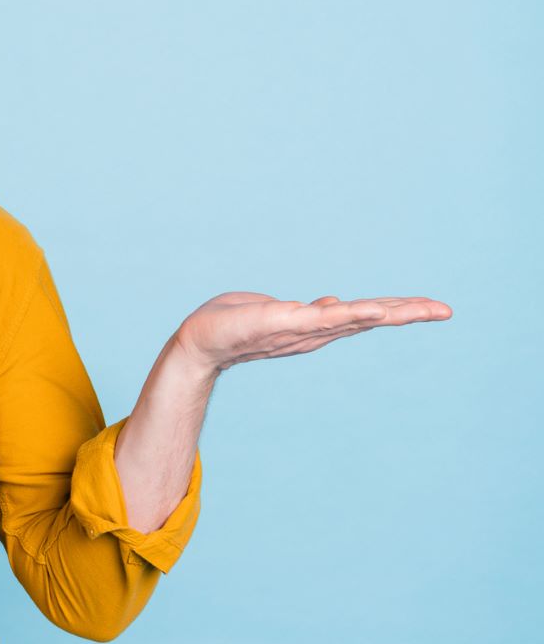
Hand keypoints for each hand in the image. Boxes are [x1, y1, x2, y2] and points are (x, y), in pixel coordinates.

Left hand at [173, 293, 452, 372]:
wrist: (198, 342)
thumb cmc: (234, 324)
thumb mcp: (277, 312)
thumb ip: (308, 311)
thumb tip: (335, 302)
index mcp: (318, 325)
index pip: (365, 315)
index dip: (399, 310)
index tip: (434, 307)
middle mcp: (316, 331)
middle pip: (370, 318)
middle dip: (409, 313)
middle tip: (446, 310)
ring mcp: (302, 329)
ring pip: (354, 318)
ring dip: (389, 312)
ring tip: (422, 308)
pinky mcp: (283, 323)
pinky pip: (322, 318)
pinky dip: (349, 315)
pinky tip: (374, 311)